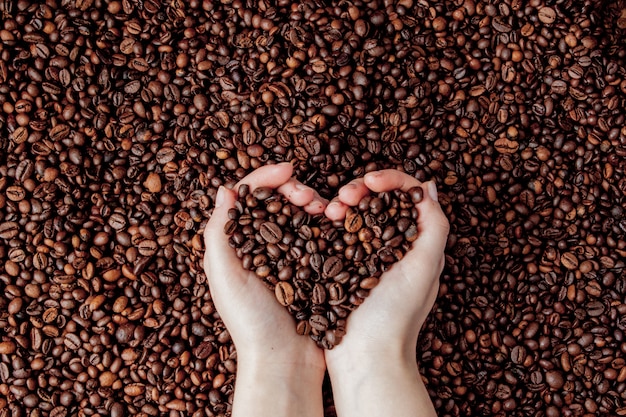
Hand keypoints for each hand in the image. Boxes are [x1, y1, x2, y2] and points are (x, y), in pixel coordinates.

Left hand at [203, 162, 327, 416]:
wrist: (284, 361)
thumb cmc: (250, 321)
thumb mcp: (224, 275)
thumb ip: (219, 232)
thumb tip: (225, 187)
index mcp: (236, 243)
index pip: (248, 196)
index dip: (266, 177)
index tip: (289, 170)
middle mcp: (261, 245)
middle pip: (277, 201)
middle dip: (294, 189)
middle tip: (309, 197)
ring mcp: (288, 256)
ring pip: (300, 214)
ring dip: (313, 202)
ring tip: (326, 209)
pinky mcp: (311, 267)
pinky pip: (318, 235)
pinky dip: (326, 223)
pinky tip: (335, 221)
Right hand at [323, 169, 448, 416]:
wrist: (364, 356)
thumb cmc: (397, 316)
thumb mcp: (425, 268)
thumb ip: (434, 226)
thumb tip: (428, 187)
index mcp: (415, 241)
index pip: (407, 195)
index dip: (389, 180)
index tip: (370, 181)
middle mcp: (392, 244)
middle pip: (378, 199)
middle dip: (361, 188)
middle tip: (344, 197)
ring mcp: (365, 253)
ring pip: (355, 212)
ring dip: (343, 201)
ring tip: (331, 210)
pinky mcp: (341, 263)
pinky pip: (337, 231)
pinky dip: (330, 220)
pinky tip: (323, 219)